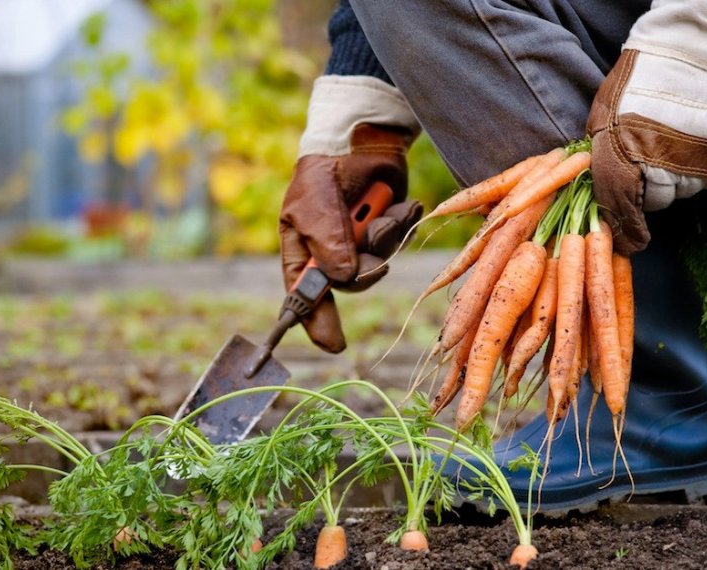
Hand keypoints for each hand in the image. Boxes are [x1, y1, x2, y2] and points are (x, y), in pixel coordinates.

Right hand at [280, 76, 422, 352]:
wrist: (358, 140)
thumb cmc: (323, 174)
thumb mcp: (314, 205)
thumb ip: (327, 241)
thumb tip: (343, 278)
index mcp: (304, 253)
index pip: (306, 296)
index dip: (316, 323)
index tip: (332, 345)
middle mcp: (333, 254)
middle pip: (351, 283)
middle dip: (366, 268)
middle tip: (375, 253)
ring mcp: (362, 243)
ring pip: (380, 262)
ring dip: (384, 236)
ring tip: (380, 209)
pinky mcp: (389, 230)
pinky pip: (399, 241)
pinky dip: (402, 223)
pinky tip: (401, 205)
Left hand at [587, 0, 706, 254]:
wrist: (695, 53)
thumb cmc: (638, 81)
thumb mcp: (603, 117)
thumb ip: (601, 155)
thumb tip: (596, 184)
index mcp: (622, 162)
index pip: (620, 210)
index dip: (624, 228)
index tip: (627, 239)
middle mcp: (659, 173)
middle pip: (654, 202)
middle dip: (647, 190)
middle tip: (646, 163)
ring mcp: (695, 169)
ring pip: (682, 191)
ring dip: (674, 178)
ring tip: (671, 144)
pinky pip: (706, 179)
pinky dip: (699, 169)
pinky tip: (691, 143)